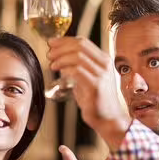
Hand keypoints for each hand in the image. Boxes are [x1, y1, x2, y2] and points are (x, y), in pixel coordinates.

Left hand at [48, 36, 130, 150]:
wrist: (108, 119)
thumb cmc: (96, 100)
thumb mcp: (88, 78)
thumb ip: (78, 67)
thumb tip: (60, 57)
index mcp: (104, 60)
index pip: (83, 42)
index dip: (65, 40)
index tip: (51, 44)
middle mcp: (105, 64)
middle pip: (80, 46)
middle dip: (61, 47)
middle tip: (49, 54)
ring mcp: (102, 74)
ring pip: (77, 56)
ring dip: (61, 58)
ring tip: (52, 65)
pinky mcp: (96, 86)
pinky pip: (78, 71)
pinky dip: (66, 69)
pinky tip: (60, 73)